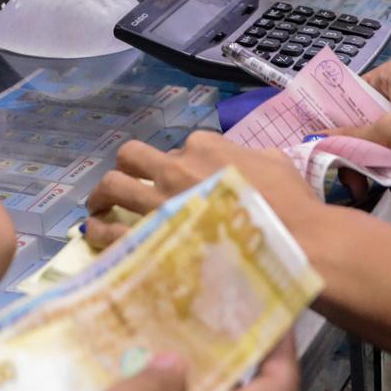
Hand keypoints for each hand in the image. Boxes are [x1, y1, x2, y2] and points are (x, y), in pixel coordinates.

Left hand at [85, 131, 324, 250]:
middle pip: (131, 158)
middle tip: (124, 185)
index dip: (177, 164)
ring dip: (101, 196)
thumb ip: (251, 156)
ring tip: (98, 208)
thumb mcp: (277, 162)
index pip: (178, 148)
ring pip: (111, 187)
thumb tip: (243, 162)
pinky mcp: (149, 237)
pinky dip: (98, 230)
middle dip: (125, 169)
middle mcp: (175, 167)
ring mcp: (158, 203)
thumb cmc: (292, 205)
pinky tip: (96, 234)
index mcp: (205, 146)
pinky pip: (110, 230)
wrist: (294, 245)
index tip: (179, 183)